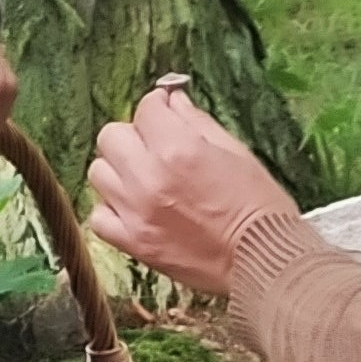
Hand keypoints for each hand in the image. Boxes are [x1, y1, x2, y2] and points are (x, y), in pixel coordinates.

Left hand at [86, 79, 296, 296]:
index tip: (166, 113)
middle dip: (133, 135)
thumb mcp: (236, 152)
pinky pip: (98, 217)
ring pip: (99, 173)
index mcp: (179, 149)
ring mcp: (136, 213)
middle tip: (153, 146)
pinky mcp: (133, 243)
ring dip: (119, 170)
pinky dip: (111, 209)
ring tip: (143, 179)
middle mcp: (149, 178)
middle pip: (111, 136)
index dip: (159, 106)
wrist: (262, 260)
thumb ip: (197, 122)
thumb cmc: (259, 206)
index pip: (146, 108)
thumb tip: (173, 100)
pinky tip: (133, 208)